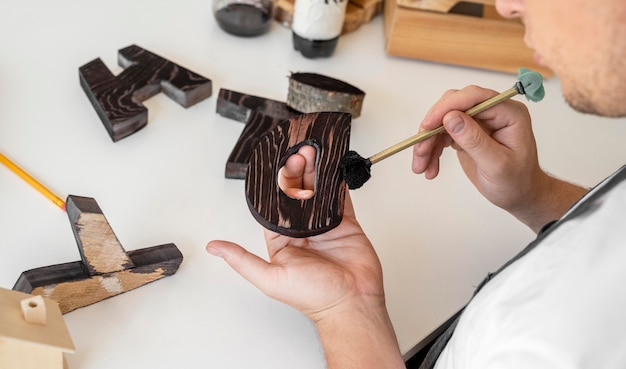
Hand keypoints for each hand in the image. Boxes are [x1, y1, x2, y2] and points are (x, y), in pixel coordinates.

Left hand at [207, 145, 403, 367]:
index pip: (273, 206)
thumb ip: (242, 260)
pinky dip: (336, 181)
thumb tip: (214, 248)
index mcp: (282, 241)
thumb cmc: (314, 296)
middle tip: (297, 155)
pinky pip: (339, 197)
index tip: (276, 167)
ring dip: (315, 171)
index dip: (275, 186)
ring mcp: (324, 225)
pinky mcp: (345, 223)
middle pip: (296, 194)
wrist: (352, 302)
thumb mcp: (270, 278)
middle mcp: (302, 231)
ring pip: (317, 191)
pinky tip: (331, 166)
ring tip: (311, 152)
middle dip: (296, 172)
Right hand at [412, 85, 586, 231]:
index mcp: (508, 113)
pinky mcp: (466, 131)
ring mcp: (478, 121)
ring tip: (421, 166)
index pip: (475, 97)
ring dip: (428, 142)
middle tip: (420, 150)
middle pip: (453, 106)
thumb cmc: (516, 182)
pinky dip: (432, 149)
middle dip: (432, 128)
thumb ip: (475, 140)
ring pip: (443, 120)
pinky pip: (442, 133)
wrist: (518, 195)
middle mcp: (492, 112)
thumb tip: (451, 118)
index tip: (428, 124)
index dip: (448, 107)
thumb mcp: (497, 165)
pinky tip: (430, 167)